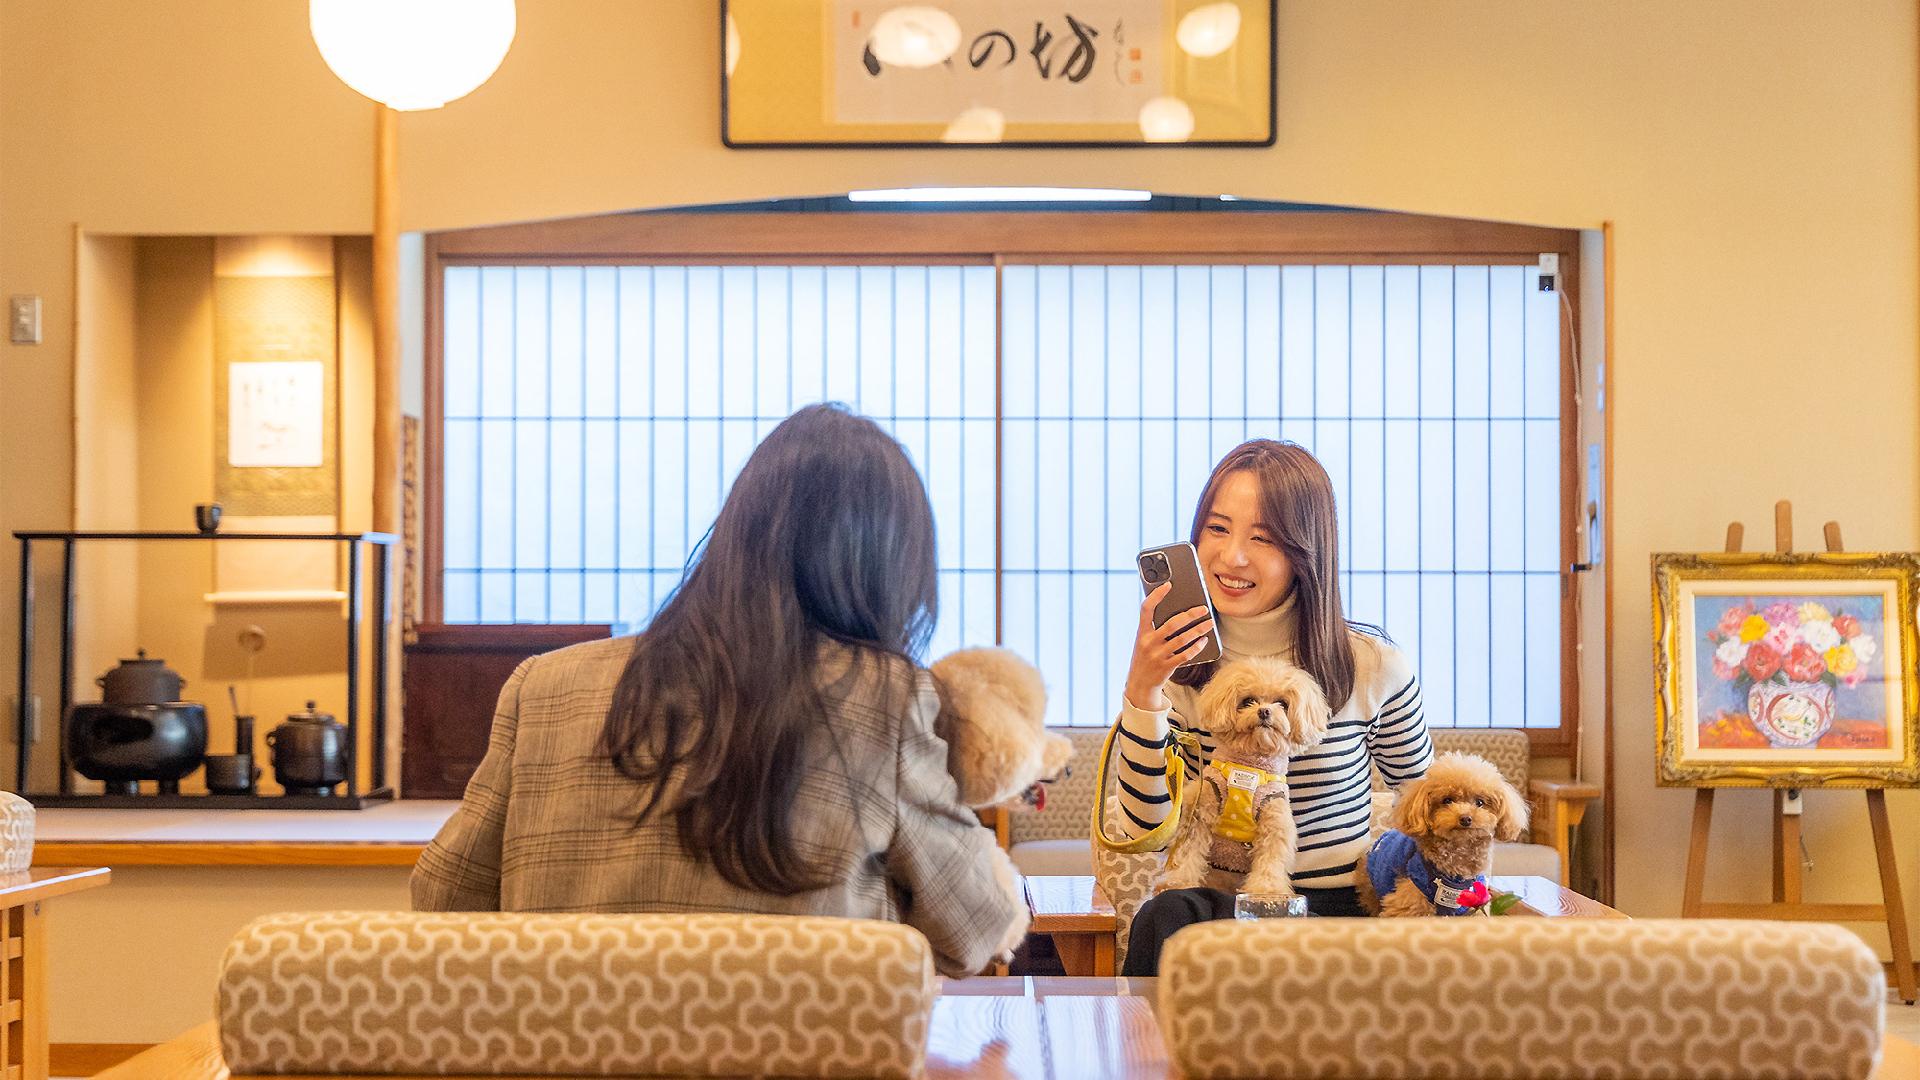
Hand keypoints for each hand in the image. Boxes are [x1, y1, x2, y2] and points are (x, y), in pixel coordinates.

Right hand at [1124, 582, 1213, 710]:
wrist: (1139, 684)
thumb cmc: (1145, 656)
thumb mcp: (1143, 640)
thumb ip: (1155, 627)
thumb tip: (1178, 611)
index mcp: (1141, 632)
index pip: (1146, 609)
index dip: (1156, 595)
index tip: (1168, 585)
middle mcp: (1148, 642)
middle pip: (1172, 624)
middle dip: (1190, 614)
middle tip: (1203, 608)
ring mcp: (1157, 655)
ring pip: (1182, 639)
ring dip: (1199, 630)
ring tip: (1209, 623)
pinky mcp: (1167, 667)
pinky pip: (1185, 655)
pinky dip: (1196, 646)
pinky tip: (1204, 640)